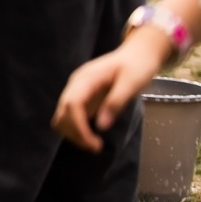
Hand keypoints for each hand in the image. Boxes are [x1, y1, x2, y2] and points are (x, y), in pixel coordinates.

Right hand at [51, 31, 170, 151]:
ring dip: (73, 133)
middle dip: (75, 133)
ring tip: (95, 144)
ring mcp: (77, 91)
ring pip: (62, 116)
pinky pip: (70, 116)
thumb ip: (115, 103)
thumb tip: (100, 126)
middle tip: (97, 148)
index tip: (94, 143)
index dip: (78, 126)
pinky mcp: (82, 97)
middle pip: (62, 112)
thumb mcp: (132, 83)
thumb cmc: (137, 66)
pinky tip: (92, 135)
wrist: (137, 54)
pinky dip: (76, 129)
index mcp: (86, 79)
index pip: (71, 104)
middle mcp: (76, 85)